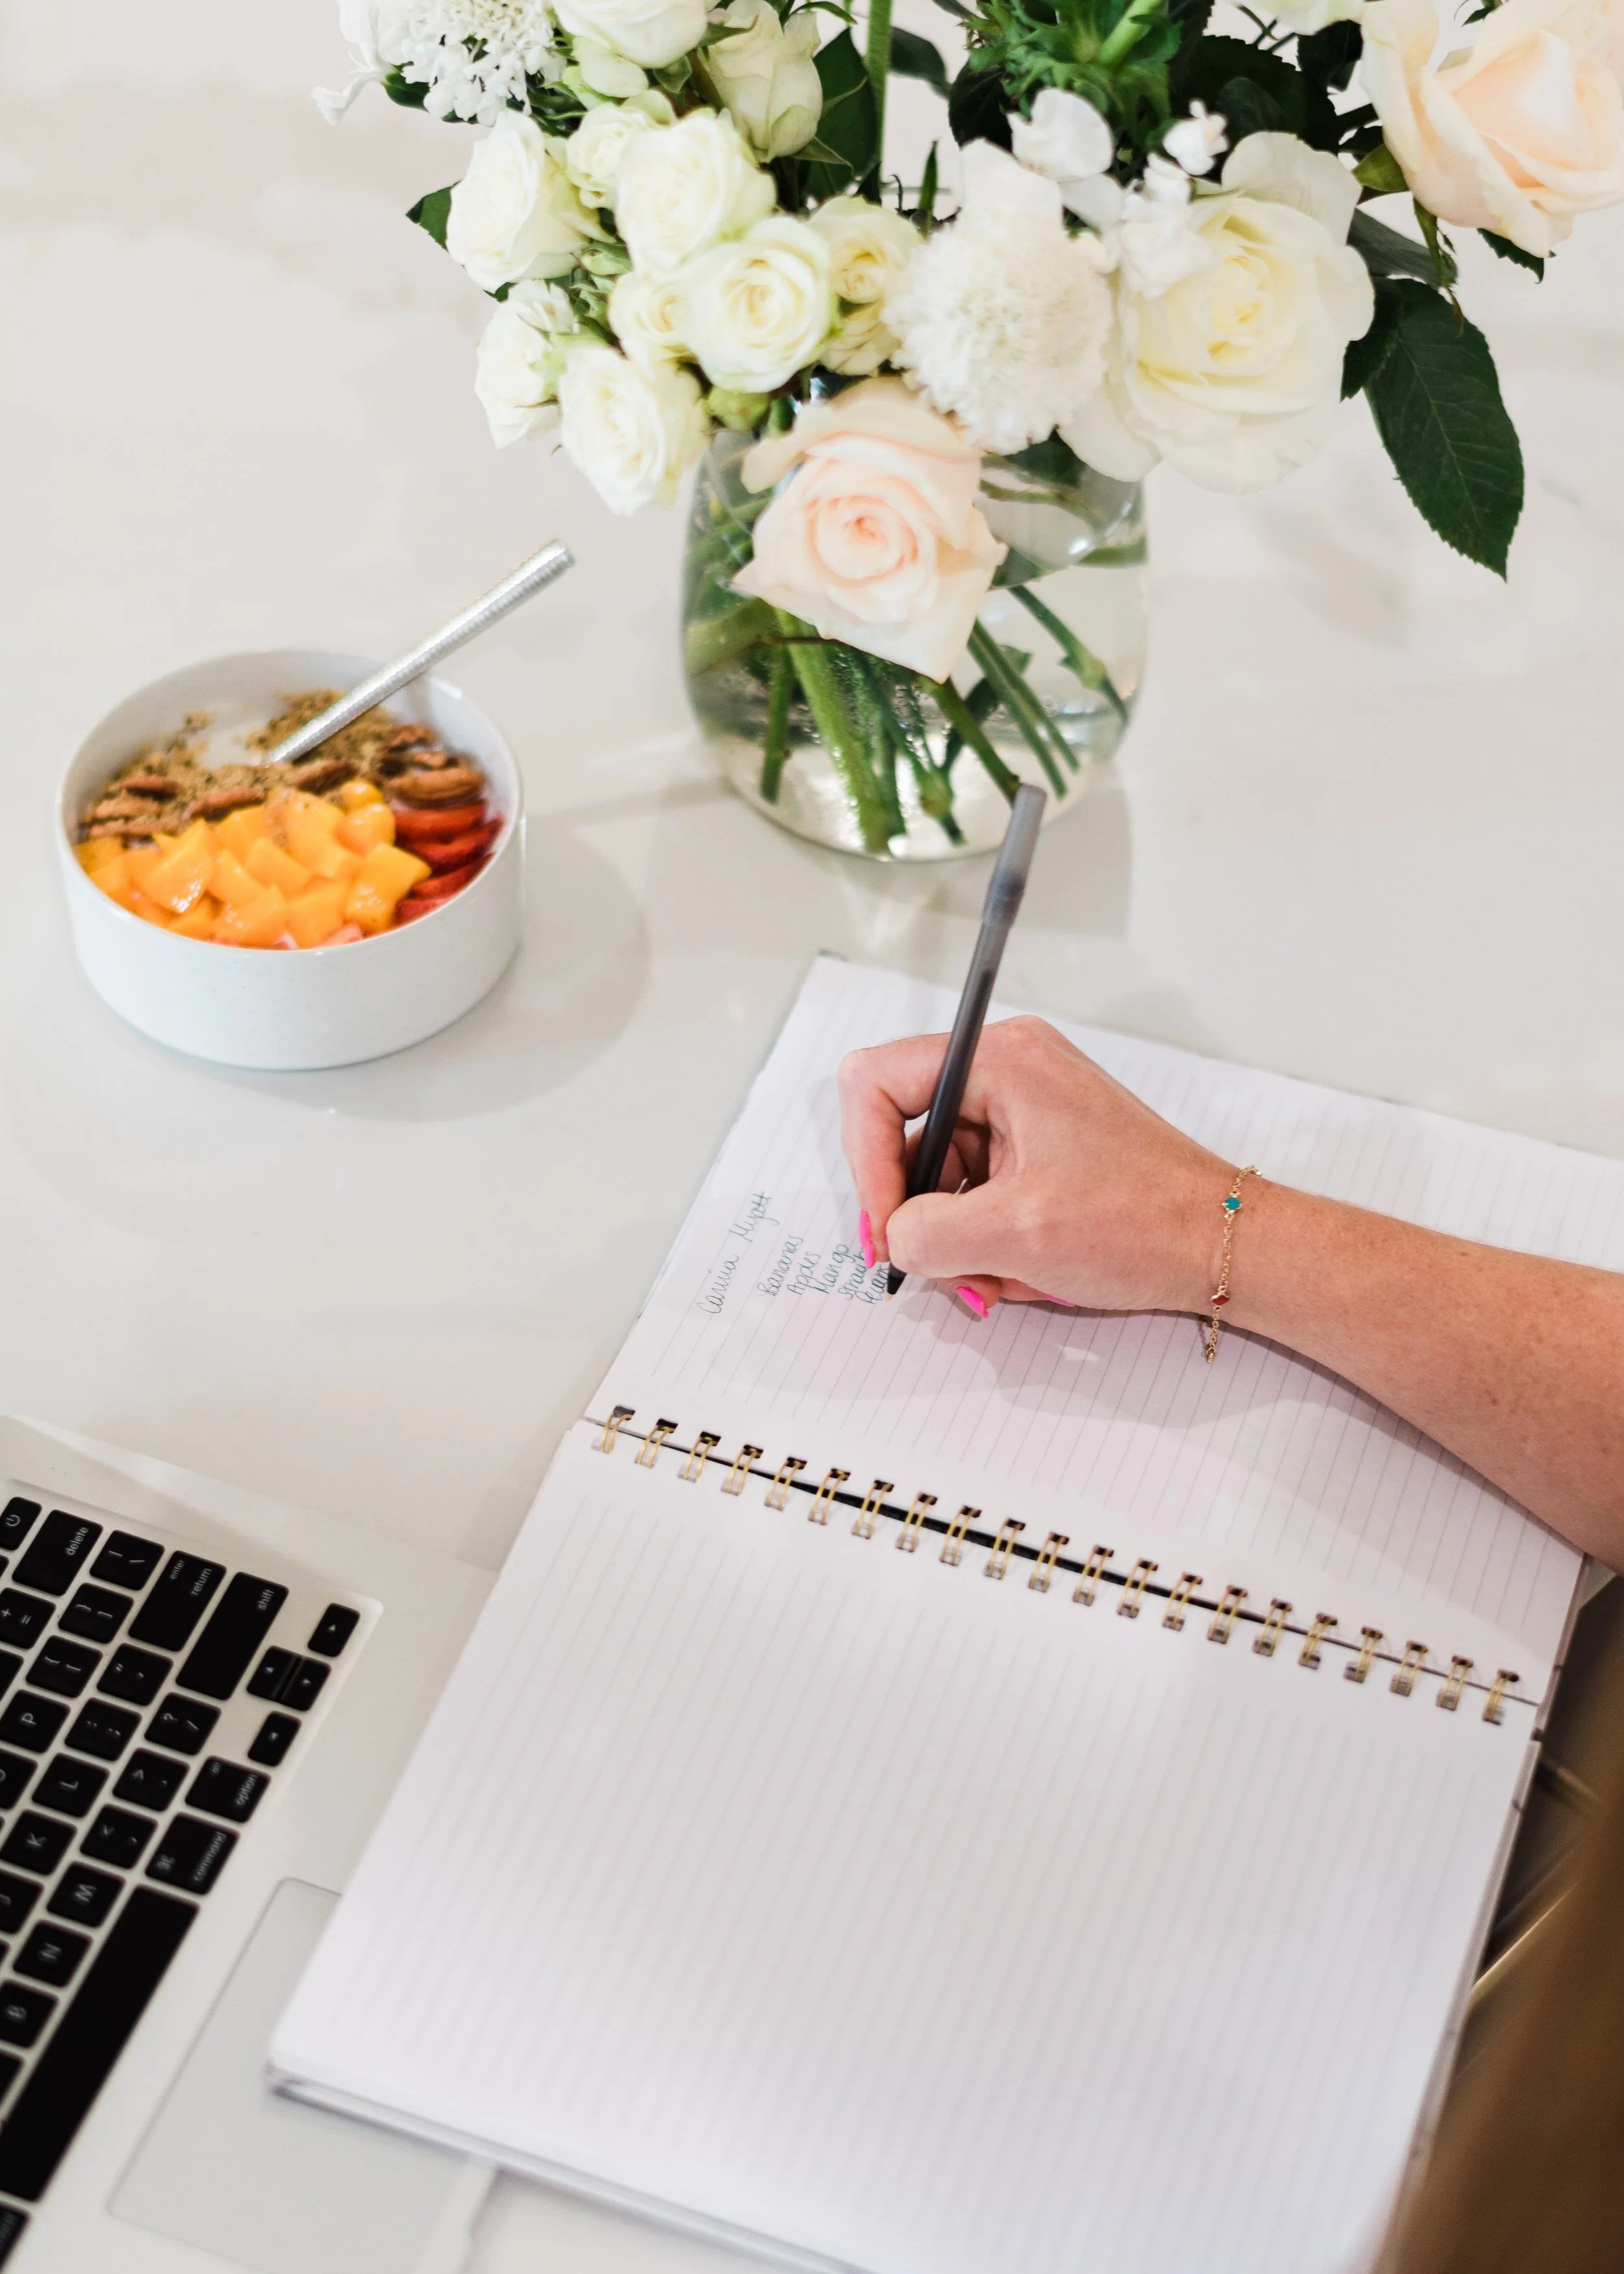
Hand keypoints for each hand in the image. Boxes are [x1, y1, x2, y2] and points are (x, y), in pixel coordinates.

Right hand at [839, 1016, 1236, 1317]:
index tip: (887, 1228)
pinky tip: (1020, 1274)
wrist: (1225, 1246)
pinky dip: (984, 1240)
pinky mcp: (1041, 1150)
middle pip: (906, 1136)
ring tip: (998, 1280)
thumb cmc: (1141, 1223)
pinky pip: (978, 1192)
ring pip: (941, 1175)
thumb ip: (924, 1234)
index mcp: (1000, 1060)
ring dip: (954, 1239)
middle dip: (917, 1214)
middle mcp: (1009, 1071)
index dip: (864, 1161)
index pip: (876, 1084)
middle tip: (940, 1271)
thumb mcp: (1013, 1236)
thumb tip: (896, 1238)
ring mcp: (1027, 1111)